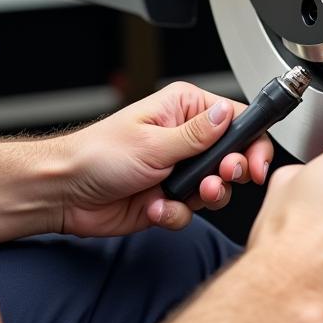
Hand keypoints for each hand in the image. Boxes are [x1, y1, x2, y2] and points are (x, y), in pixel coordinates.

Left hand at [57, 82, 273, 236]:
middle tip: (218, 180)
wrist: (67, 193)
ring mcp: (179, 169)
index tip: (255, 165)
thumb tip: (226, 114)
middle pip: (233, 156)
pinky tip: (155, 205)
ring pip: (217, 188)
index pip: (235, 119)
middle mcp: (186, 137)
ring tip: (188, 195)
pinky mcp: (170, 197)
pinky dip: (176, 213)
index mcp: (184, 109)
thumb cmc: (98, 154)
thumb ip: (196, 134)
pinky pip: (192, 211)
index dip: (252, 143)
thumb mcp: (152, 142)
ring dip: (204, 197)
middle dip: (229, 174)